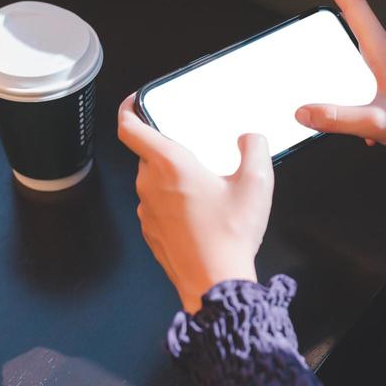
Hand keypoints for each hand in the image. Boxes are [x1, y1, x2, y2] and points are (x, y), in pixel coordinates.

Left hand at [117, 95, 274, 313]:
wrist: (215, 283)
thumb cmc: (230, 236)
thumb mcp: (256, 184)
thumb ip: (254, 149)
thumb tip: (250, 138)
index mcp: (170, 165)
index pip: (130, 127)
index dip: (129, 109)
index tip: (136, 101)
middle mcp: (150, 185)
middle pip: (147, 154)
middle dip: (169, 149)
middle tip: (196, 152)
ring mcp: (147, 211)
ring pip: (153, 181)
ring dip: (173, 179)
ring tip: (205, 187)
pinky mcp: (151, 232)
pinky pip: (158, 206)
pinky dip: (174, 203)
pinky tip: (201, 214)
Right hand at [296, 0, 385, 163]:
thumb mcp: (377, 122)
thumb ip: (338, 118)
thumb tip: (304, 112)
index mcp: (382, 53)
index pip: (354, 6)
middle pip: (358, 18)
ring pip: (362, 46)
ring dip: (344, 39)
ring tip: (325, 44)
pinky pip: (368, 74)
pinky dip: (353, 84)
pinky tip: (352, 116)